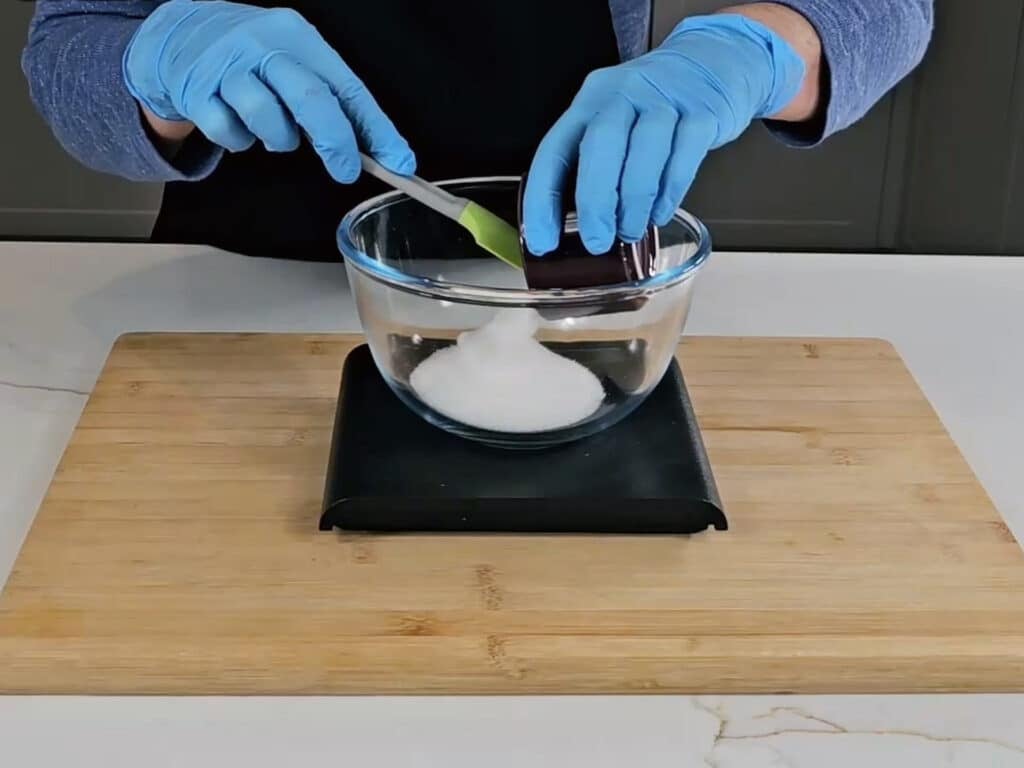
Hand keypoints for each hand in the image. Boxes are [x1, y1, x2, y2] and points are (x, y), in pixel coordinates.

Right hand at [123, 0, 414, 181]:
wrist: (180, 34)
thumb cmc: (254, 57)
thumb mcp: (296, 63)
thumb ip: (335, 103)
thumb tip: (383, 153)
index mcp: (299, 36)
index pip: (348, 87)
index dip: (377, 128)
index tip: (399, 163)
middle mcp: (263, 45)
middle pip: (310, 98)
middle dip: (335, 142)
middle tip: (346, 170)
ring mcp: (227, 67)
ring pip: (268, 120)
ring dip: (279, 140)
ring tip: (275, 130)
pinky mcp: (196, 92)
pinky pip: (230, 134)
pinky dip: (240, 140)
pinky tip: (237, 122)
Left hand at [522, 14, 805, 254]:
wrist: (713, 60)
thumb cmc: (652, 105)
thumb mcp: (615, 119)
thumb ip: (595, 163)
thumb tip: (579, 228)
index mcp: (590, 100)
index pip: (554, 150)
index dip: (543, 199)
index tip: (544, 241)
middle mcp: (624, 93)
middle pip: (600, 144)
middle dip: (595, 200)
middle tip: (596, 241)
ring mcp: (665, 99)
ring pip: (645, 150)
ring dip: (634, 201)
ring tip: (630, 232)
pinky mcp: (703, 112)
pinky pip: (684, 157)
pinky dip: (669, 193)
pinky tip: (659, 214)